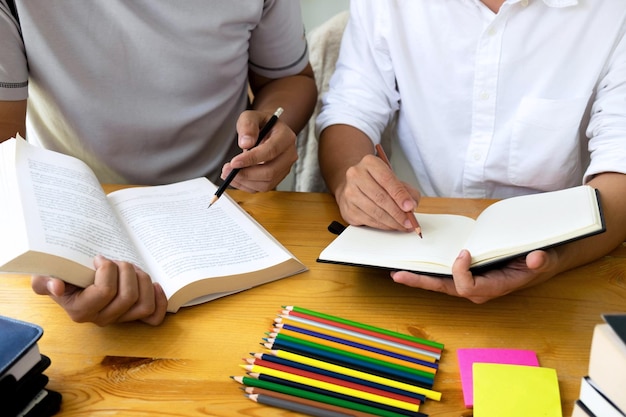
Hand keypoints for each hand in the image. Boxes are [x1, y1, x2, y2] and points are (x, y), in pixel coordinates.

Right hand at [31, 255, 167, 325]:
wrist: (74, 280)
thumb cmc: (62, 275)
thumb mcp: (45, 275)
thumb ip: (44, 281)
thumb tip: (57, 285)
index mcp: (80, 310)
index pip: (104, 292)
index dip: (107, 270)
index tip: (99, 258)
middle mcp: (101, 318)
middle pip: (128, 297)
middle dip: (127, 271)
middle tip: (118, 261)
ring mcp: (120, 319)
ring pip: (144, 304)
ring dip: (142, 280)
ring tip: (132, 269)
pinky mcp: (134, 316)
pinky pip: (154, 316)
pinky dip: (159, 300)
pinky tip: (154, 285)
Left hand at [221, 110, 297, 191]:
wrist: (267, 131)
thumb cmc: (260, 124)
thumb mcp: (251, 117)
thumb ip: (248, 125)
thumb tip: (246, 143)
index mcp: (286, 137)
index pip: (270, 151)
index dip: (251, 159)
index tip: (234, 162)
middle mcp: (289, 155)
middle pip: (270, 172)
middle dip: (246, 174)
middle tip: (227, 170)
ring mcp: (284, 169)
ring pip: (266, 183)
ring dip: (244, 182)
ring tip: (228, 173)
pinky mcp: (277, 178)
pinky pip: (262, 188)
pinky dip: (246, 186)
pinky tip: (236, 178)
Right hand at [335, 154, 420, 230]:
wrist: (353, 186)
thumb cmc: (376, 182)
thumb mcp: (393, 179)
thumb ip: (407, 191)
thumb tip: (411, 206)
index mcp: (369, 163)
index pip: (387, 179)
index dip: (400, 195)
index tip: (410, 207)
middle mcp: (356, 175)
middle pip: (380, 197)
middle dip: (397, 212)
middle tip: (409, 221)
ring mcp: (349, 192)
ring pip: (374, 211)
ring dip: (391, 221)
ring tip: (402, 225)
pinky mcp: (347, 208)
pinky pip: (368, 220)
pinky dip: (382, 225)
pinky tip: (390, 225)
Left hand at [390, 248, 558, 302]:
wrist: (539, 263)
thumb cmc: (538, 261)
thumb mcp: (544, 259)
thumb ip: (539, 261)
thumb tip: (535, 257)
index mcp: (493, 287)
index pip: (467, 286)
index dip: (460, 271)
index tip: (464, 251)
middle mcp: (478, 290)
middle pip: (444, 289)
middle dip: (422, 282)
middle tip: (398, 275)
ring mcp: (471, 284)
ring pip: (441, 285)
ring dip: (420, 279)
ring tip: (398, 273)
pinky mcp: (467, 277)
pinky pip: (445, 277)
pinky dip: (429, 273)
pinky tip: (413, 267)